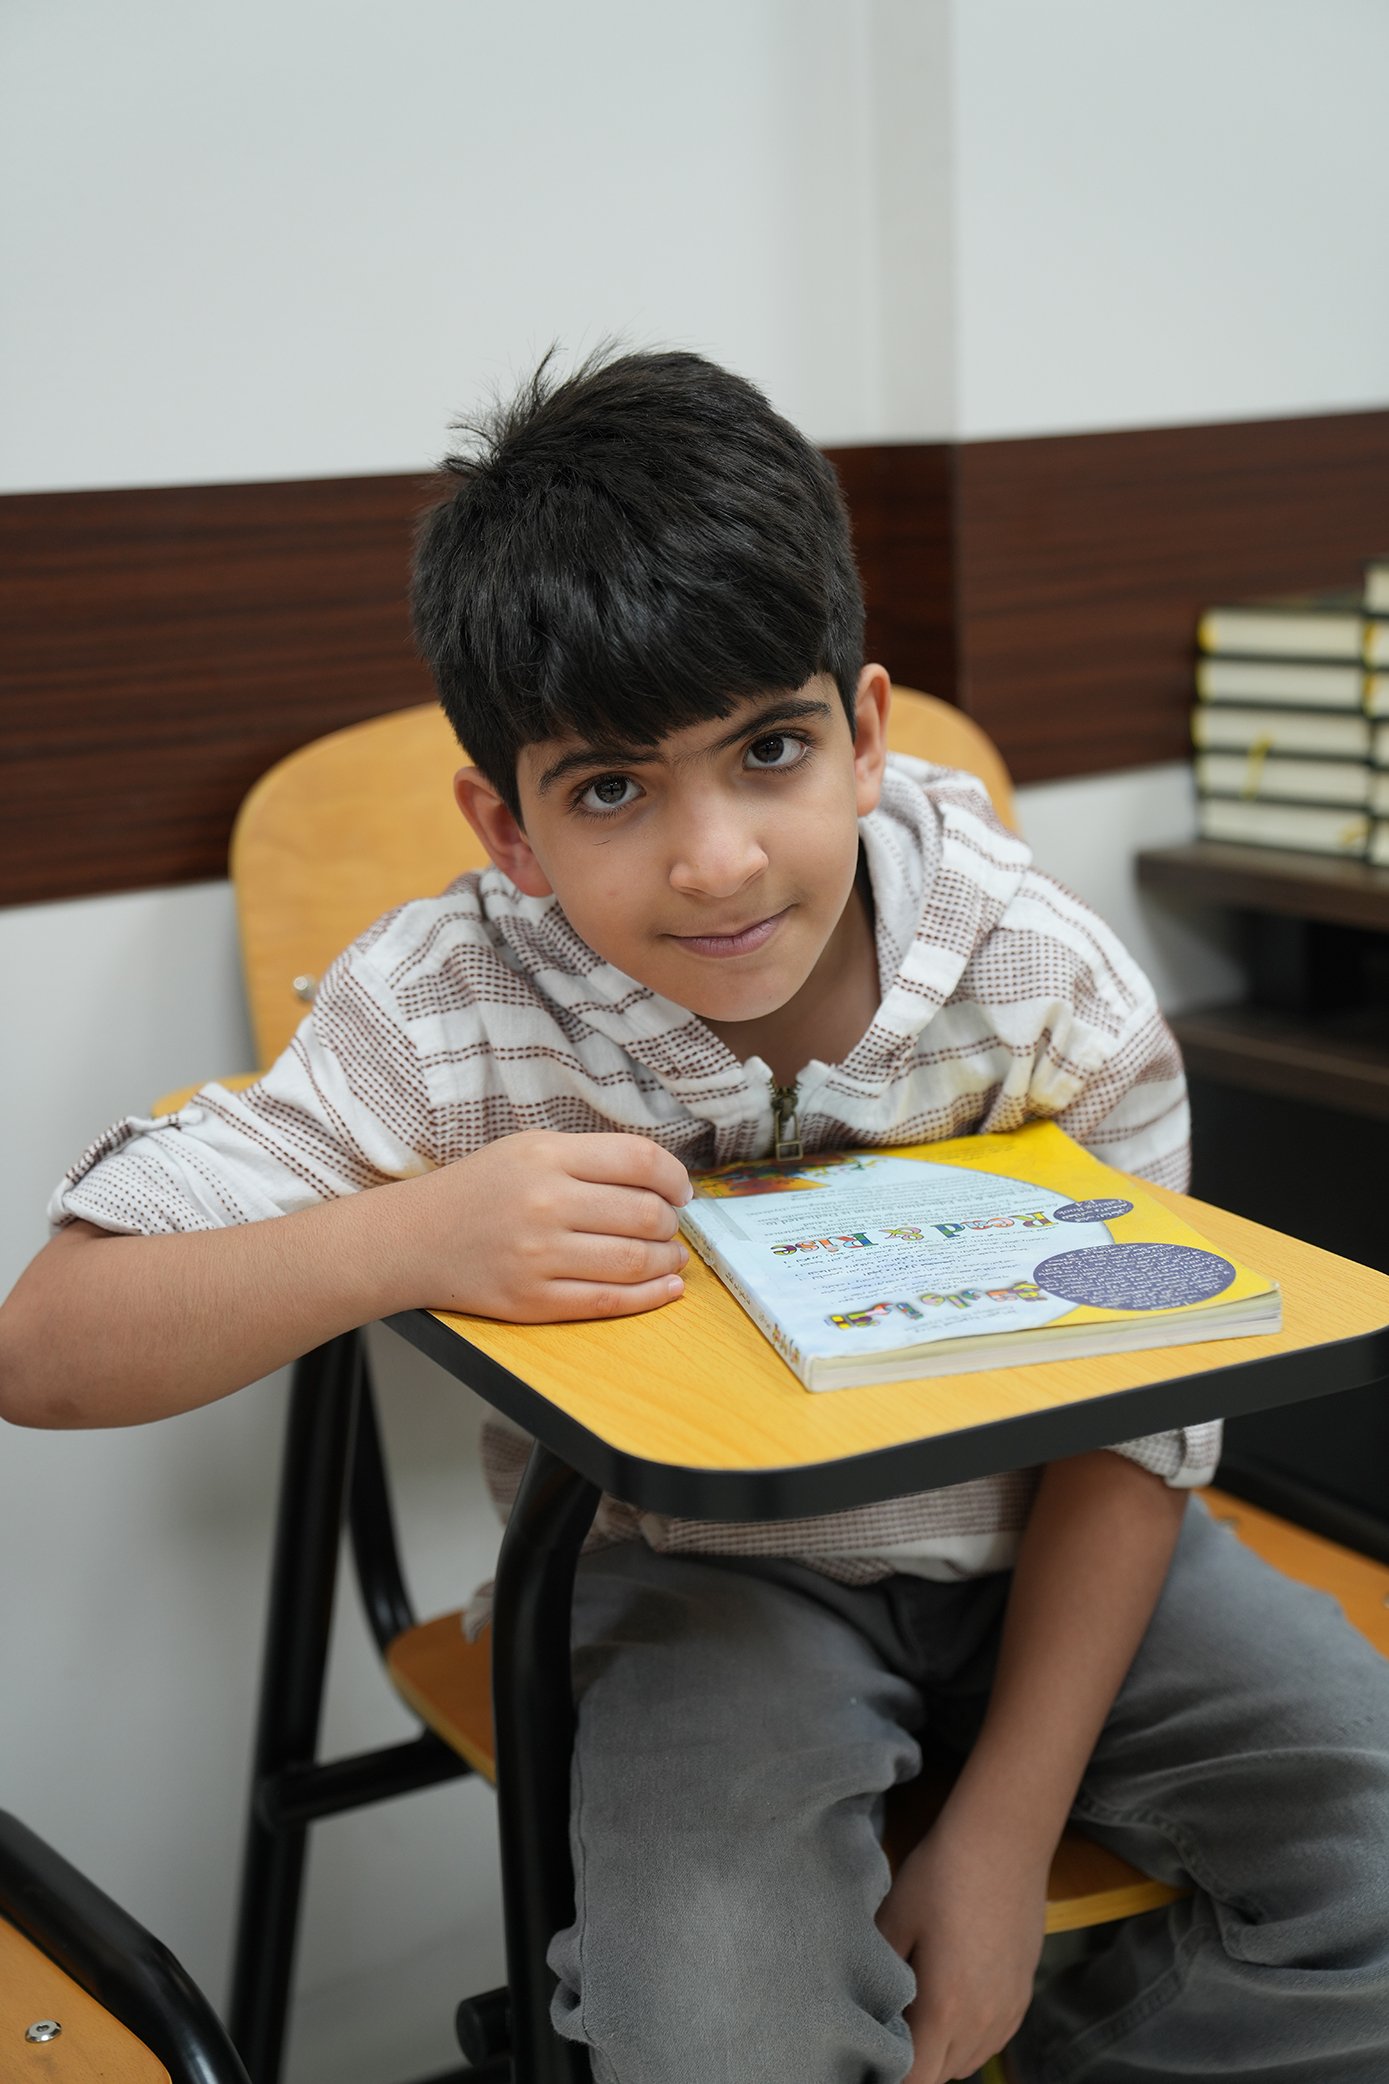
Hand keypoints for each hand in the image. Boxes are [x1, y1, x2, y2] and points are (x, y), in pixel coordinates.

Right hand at [390, 1130, 692, 1321]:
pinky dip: (651, 1296)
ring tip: (672, 1256)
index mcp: (546, 1156)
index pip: (639, 1160)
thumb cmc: (479, 1190)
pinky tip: (667, 1286)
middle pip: (645, 1214)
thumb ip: (590, 1159)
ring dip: (669, 1260)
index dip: (675, 1177)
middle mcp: (545, 1204)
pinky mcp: (533, 1301)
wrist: (415, 1239)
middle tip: (670, 1225)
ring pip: (635, 1261)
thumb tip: (662, 1182)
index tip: (680, 1191)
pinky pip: (610, 1301)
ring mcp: (539, 1257)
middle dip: (671, 1223)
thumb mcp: (528, 1149)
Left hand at [877, 1802, 1046, 2082]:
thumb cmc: (941, 1875)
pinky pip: (991, 2042)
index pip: (916, 2081)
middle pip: (940, 2077)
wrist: (1003, 1841)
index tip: (869, 2057)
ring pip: (966, 2063)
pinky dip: (967, 2038)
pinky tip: (950, 2003)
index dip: (888, 2075)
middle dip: (911, 2065)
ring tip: (915, 2013)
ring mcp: (1008, 2013)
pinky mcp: (1022, 1998)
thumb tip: (864, 2013)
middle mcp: (982, 2023)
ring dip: (939, 2053)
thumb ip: (876, 1977)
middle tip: (886, 2029)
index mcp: (944, 2010)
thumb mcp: (893, 1920)